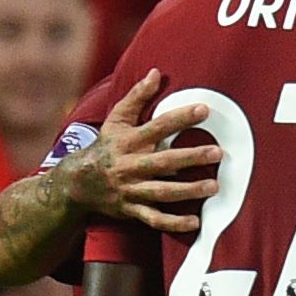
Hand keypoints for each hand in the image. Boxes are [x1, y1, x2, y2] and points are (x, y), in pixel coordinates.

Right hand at [53, 71, 223, 234]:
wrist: (78, 182)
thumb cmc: (105, 146)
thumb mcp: (116, 119)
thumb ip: (137, 96)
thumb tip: (156, 72)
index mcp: (129, 141)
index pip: (158, 127)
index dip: (180, 118)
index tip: (204, 110)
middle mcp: (131, 165)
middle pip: (164, 161)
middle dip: (191, 157)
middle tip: (218, 153)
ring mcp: (132, 190)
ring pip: (162, 192)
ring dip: (188, 191)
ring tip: (213, 187)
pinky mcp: (132, 209)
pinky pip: (154, 219)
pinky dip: (174, 223)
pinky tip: (196, 223)